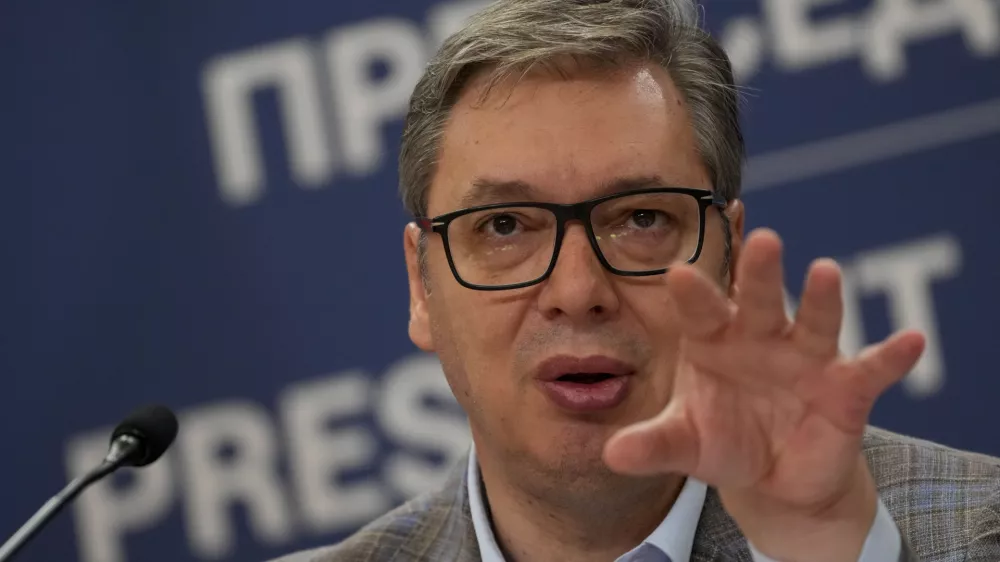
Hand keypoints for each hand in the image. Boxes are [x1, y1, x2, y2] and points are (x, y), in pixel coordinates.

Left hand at [603, 228, 923, 561]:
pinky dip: (892, 356)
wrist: (771, 477)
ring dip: (823, 298)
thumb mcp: (685, 444)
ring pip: (816, 320)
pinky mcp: (845, 387)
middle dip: (761, 271)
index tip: (679, 271)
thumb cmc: (722, 441)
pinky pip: (872, 368)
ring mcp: (806, 357)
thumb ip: (652, 444)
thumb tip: (611, 454)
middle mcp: (761, 336)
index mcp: (713, 339)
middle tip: (763, 240)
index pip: (701, 307)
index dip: (693, 290)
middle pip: (760, 297)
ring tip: (826, 272)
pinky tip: (912, 341)